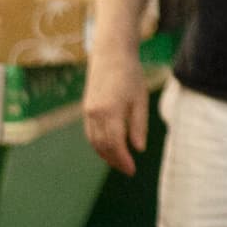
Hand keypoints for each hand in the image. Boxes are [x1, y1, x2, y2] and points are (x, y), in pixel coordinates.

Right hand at [84, 46, 149, 175]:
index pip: (115, 144)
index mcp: (110, 112)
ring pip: (94, 141)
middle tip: (128, 170)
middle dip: (115, 160)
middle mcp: (95, 114)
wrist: (110, 56)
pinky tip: (109, 149)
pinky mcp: (86, 109)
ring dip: (105, 155)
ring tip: (120, 163)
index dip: (123, 159)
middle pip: (102, 146)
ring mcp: (88, 112)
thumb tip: (139, 149)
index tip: (133, 170)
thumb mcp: (140, 100)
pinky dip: (99, 144)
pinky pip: (90, 133)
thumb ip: (139, 125)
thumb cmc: (130, 76)